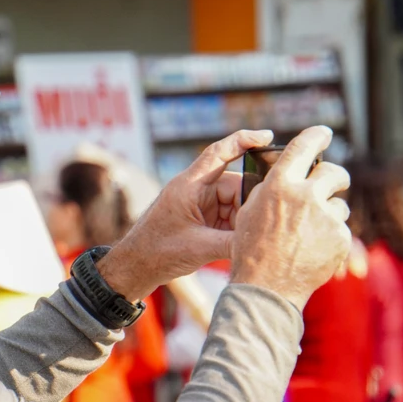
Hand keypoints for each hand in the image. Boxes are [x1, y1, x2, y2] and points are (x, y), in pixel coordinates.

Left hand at [99, 129, 274, 300]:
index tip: (266, 135)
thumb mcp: (199, 248)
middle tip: (264, 222)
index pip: (218, 154)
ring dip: (244, 219)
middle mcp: (195, 190)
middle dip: (250, 203)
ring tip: (251, 238)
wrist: (135, 266)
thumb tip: (264, 240)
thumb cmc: (157, 252)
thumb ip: (232, 243)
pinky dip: (236, 228)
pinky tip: (242, 242)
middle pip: (235, 186)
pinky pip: (228, 216)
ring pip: (235, 203)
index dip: (243, 141)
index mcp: (189, 186)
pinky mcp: (202, 218)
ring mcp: (199, 204)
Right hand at [230, 126, 351, 308]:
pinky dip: (331, 239)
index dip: (316, 136)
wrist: (266, 288)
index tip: (324, 133)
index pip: (303, 147)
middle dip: (336, 176)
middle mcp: (305, 195)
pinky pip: (341, 230)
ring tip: (310, 235)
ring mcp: (325, 217)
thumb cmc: (251, 250)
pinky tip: (314, 251)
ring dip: (330, 214)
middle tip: (335, 182)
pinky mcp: (340, 237)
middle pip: (333, 172)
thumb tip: (289, 177)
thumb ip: (270, 190)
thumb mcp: (249, 212)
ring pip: (340, 204)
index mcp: (279, 185)